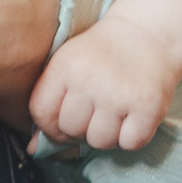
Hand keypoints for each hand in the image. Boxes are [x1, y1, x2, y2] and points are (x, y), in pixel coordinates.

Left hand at [29, 23, 175, 150]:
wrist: (147, 33)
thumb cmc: (102, 54)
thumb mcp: (69, 65)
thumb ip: (49, 102)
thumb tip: (33, 149)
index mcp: (65, 66)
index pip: (41, 113)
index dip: (50, 125)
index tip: (65, 119)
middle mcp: (89, 80)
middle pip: (71, 130)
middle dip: (81, 128)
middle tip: (96, 110)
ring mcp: (119, 95)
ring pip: (100, 141)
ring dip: (108, 134)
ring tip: (116, 112)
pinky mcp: (148, 107)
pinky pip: (130, 143)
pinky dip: (132, 136)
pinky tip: (134, 115)